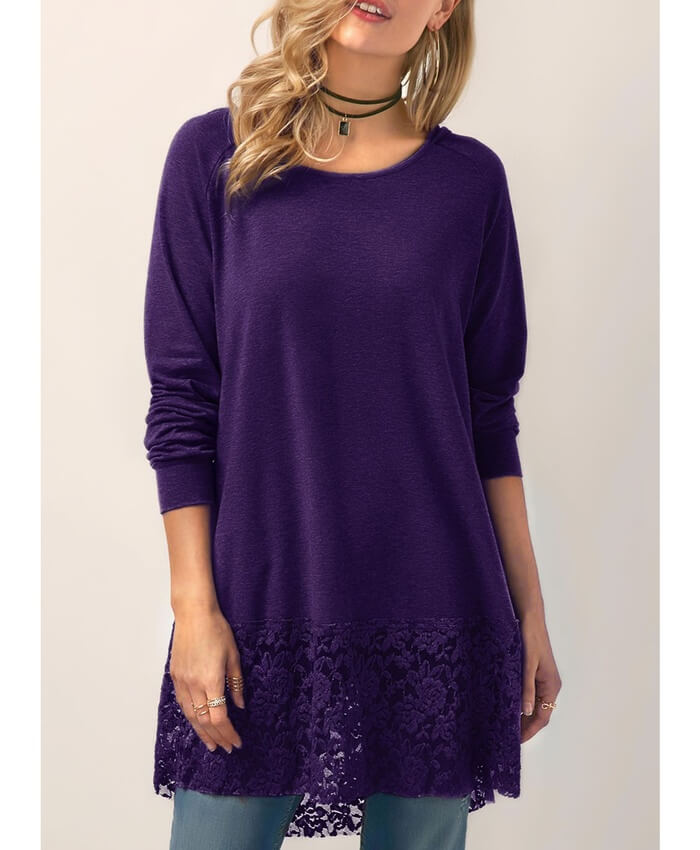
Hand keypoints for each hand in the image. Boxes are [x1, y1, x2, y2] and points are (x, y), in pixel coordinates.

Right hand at [169, 605, 244, 752]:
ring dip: (202, 732)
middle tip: (227, 748)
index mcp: (211, 680)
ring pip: (191, 716)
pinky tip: (197, 723)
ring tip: (212, 744)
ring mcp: (182, 681)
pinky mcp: (175, 676)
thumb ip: (236, 683)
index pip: (219, 717)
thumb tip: (239, 705)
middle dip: (217, 737)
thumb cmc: (216, 630)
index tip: (236, 742)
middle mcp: (194, 684)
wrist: (193, 614)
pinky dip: (191, 717)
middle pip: (204, 721)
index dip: (228, 733)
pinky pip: (182, 703)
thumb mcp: (233, 656)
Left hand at [519, 611, 561, 742]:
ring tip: (506, 725)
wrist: (530, 618)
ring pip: (534, 705)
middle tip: (507, 736)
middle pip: (539, 714)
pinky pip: (531, 694)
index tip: (516, 741)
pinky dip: (522, 703)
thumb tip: (525, 712)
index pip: (542, 717)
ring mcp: (543, 680)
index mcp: (551, 687)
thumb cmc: (530, 639)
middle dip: (525, 726)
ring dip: (523, 715)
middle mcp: (550, 686)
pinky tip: (509, 705)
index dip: (530, 731)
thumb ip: (526, 689)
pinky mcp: (536, 673)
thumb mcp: (527, 665)